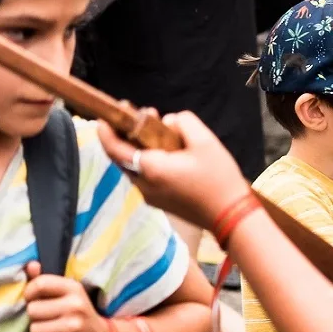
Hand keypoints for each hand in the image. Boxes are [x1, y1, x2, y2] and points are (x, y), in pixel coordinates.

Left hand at [22, 264, 108, 331]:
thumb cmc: (80, 316)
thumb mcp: (69, 294)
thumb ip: (47, 280)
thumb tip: (30, 265)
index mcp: (74, 289)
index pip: (41, 284)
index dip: (30, 293)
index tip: (33, 299)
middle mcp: (75, 306)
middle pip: (33, 309)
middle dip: (35, 317)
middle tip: (48, 320)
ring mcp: (72, 328)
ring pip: (34, 330)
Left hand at [96, 111, 248, 236]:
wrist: (230, 217)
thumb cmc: (219, 178)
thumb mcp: (205, 140)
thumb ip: (183, 122)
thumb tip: (168, 122)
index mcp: (152, 169)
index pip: (116, 150)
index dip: (106, 132)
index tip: (102, 117)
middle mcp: (145, 186)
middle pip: (122, 158)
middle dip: (124, 134)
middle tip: (135, 114)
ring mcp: (150, 197)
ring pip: (133, 167)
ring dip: (137, 147)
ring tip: (154, 128)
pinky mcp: (158, 202)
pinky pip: (144, 177)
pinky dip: (146, 160)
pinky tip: (162, 149)